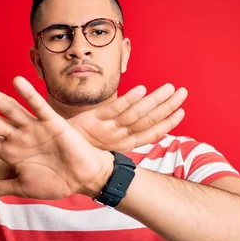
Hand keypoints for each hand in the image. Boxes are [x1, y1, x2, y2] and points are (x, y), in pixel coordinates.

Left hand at [0, 76, 113, 199]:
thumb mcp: (25, 187)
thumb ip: (2, 186)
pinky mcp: (53, 124)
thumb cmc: (56, 182)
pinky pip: (39, 107)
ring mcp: (34, 128)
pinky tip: (16, 82)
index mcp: (10, 151)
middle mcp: (18, 136)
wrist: (83, 178)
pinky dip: (28, 95)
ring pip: (9, 109)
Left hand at [68, 83, 187, 152]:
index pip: (151, 133)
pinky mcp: (94, 120)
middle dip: (167, 107)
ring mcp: (108, 129)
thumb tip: (136, 118)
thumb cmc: (83, 146)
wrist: (56, 153)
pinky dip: (129, 100)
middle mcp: (119, 138)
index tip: (182, 111)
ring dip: (155, 100)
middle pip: (149, 121)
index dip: (167, 123)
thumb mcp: (106, 142)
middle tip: (183, 92)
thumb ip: (121, 130)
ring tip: (170, 88)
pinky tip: (142, 89)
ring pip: (136, 114)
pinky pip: (114, 109)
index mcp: (124, 144)